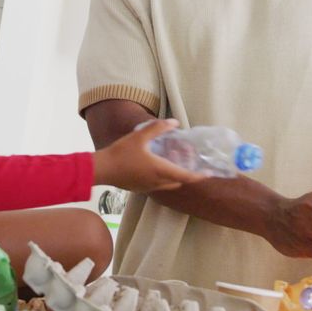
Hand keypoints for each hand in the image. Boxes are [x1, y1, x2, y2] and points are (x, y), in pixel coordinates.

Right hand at [92, 119, 206, 191]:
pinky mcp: (140, 188)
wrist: (102, 169)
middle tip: (193, 166)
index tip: (209, 173)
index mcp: (160, 170)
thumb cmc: (121, 152)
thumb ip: (158, 127)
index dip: (199, 176)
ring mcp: (148, 187)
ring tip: (176, 166)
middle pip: (179, 182)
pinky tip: (157, 169)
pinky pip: (158, 186)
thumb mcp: (140, 136)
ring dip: (175, 178)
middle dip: (188, 176)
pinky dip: (164, 179)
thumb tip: (174, 122)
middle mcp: (157, 182)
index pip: (186, 176)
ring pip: (168, 185)